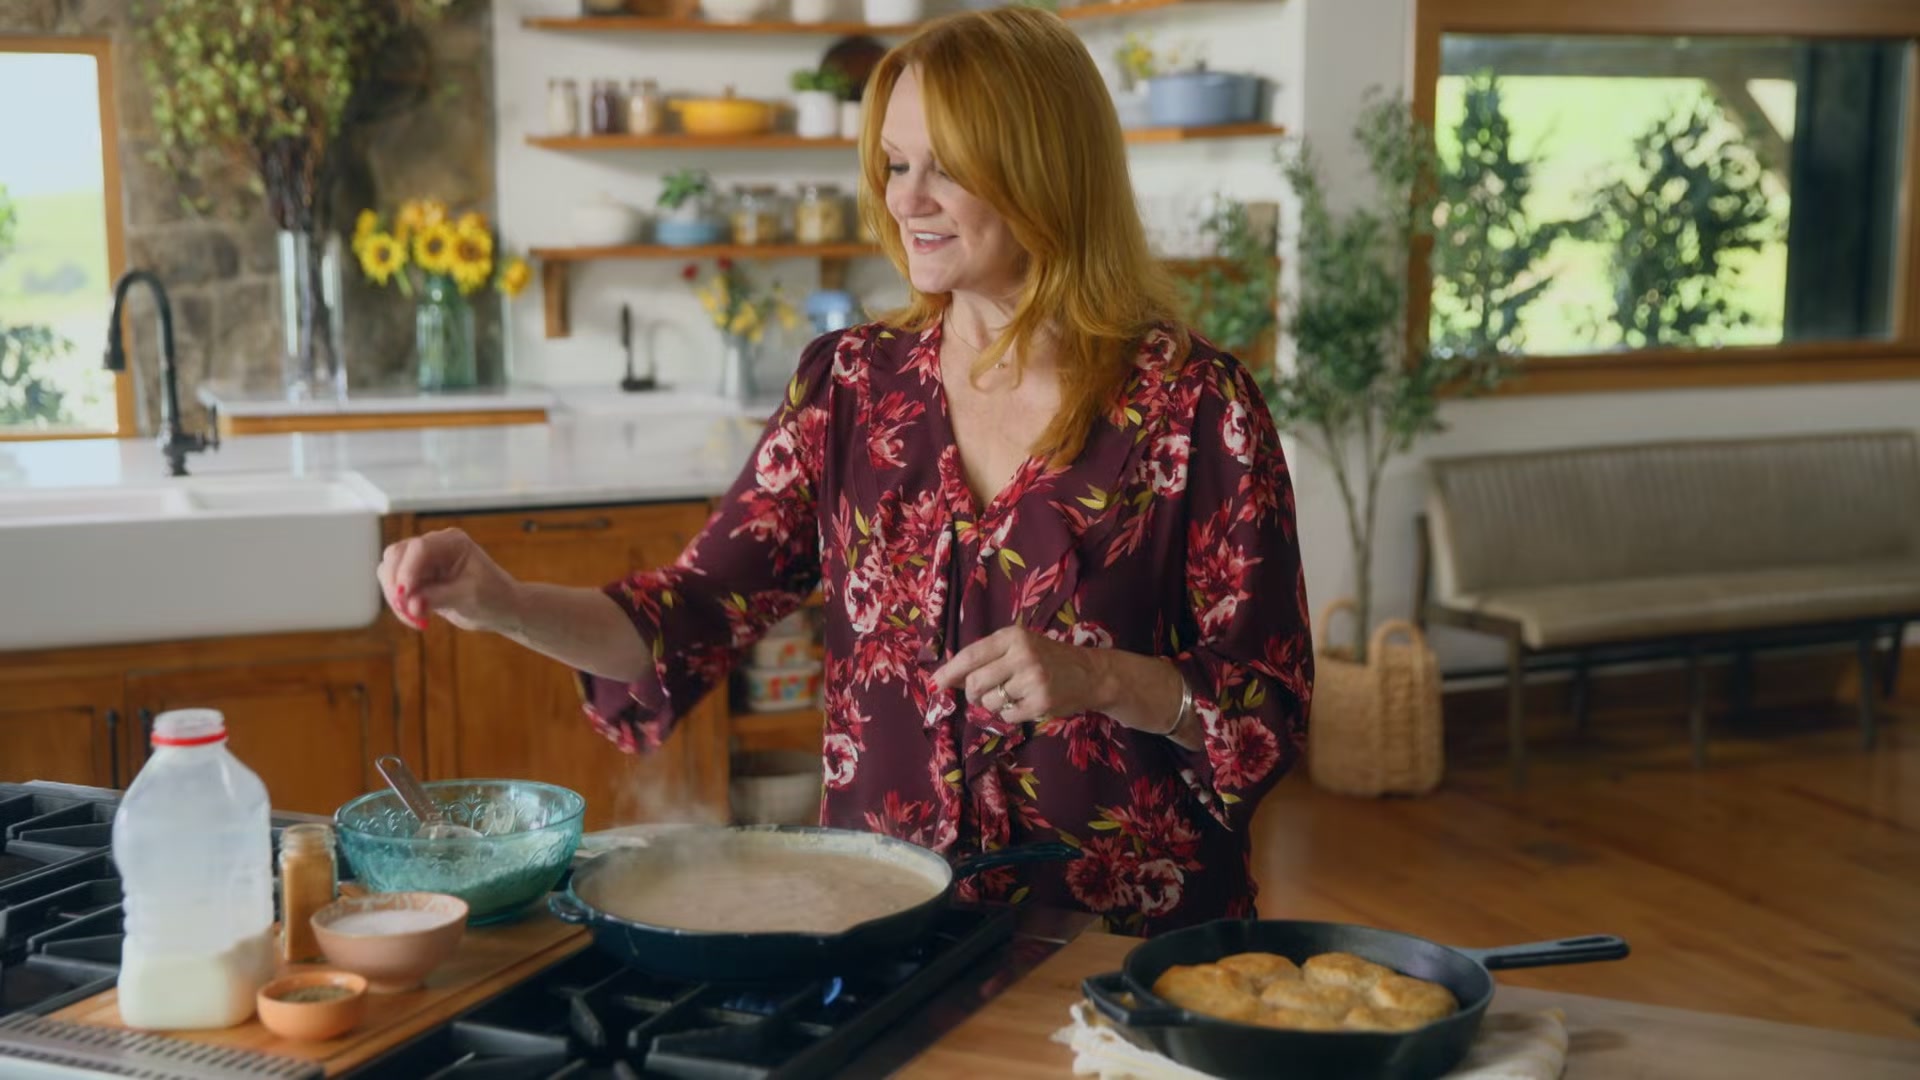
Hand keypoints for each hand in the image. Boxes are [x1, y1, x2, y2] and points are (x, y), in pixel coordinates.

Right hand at [376, 528, 519, 633]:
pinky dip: (399, 602)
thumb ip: (438, 597)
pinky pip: (395, 586)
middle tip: (406, 612)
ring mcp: (423, 561)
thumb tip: (411, 603)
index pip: (418, 548)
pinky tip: (416, 617)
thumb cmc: (493, 597)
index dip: (406, 572)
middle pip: (396, 555)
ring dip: (395, 595)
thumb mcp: (469, 597)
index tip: (405, 597)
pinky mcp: (417, 578)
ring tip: (414, 618)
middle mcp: (434, 546)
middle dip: (395, 584)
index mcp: (452, 542)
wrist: (502, 608)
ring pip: (390, 570)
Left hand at [931, 627, 1114, 724]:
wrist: (1090, 673)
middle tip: (983, 694)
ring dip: (992, 705)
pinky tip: (1024, 704)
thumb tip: (949, 678)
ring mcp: (1032, 680)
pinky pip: (1006, 716)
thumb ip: (987, 658)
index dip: (949, 672)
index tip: (933, 685)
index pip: (970, 656)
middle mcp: (1022, 655)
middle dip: (973, 694)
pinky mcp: (1040, 702)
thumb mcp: (1019, 647)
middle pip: (975, 683)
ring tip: (1011, 696)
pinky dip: (1009, 714)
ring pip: (989, 702)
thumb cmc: (1048, 658)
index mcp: (1013, 636)